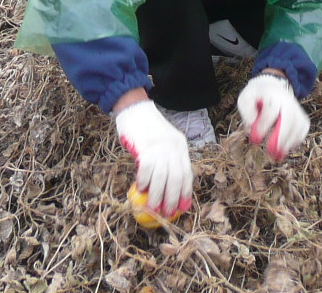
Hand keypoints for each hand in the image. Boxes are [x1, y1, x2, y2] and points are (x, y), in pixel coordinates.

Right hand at [113, 100, 192, 217]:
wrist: (134, 109)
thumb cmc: (147, 129)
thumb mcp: (164, 142)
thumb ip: (167, 160)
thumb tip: (167, 187)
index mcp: (181, 146)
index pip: (187, 173)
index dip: (185, 193)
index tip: (182, 208)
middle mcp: (173, 146)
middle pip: (176, 178)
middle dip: (172, 199)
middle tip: (166, 213)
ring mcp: (160, 146)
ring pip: (162, 177)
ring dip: (157, 196)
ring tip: (152, 208)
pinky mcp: (146, 146)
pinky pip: (147, 170)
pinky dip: (144, 182)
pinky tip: (140, 189)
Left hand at [237, 73, 308, 160]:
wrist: (272, 86)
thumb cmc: (256, 96)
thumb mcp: (245, 98)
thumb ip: (247, 111)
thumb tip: (251, 126)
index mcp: (272, 94)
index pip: (271, 110)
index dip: (264, 126)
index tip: (255, 140)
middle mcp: (287, 100)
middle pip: (289, 117)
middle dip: (282, 136)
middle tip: (272, 152)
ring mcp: (296, 108)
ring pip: (298, 125)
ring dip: (289, 142)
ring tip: (277, 156)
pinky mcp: (302, 116)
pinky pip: (303, 129)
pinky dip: (296, 140)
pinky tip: (286, 148)